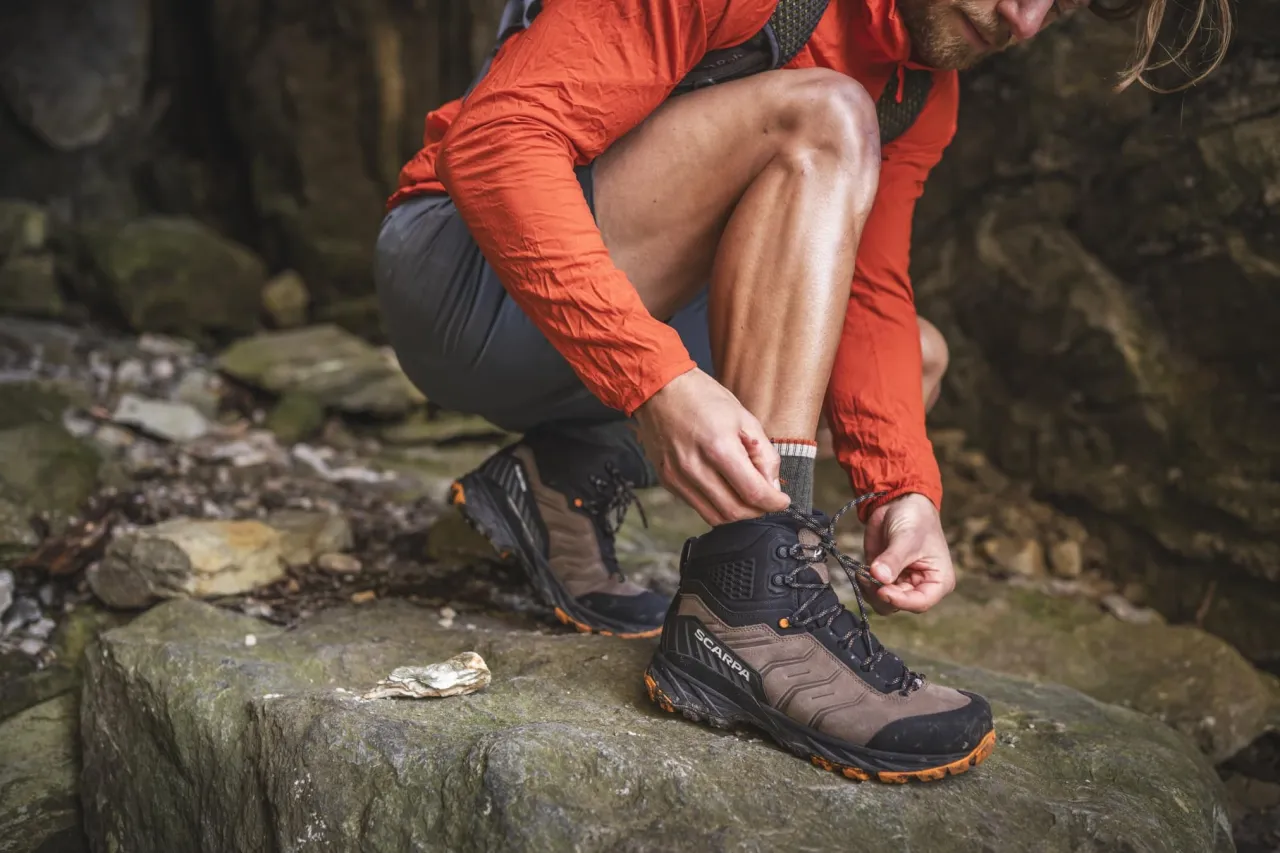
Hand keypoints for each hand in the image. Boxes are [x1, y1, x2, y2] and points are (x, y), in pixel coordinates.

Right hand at [634, 369, 789, 525]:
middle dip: (758, 512)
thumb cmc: (703, 397)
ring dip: (737, 514)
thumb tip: (772, 484)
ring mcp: (678, 477)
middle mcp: (695, 468)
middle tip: (767, 501)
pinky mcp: (667, 481)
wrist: (659, 389)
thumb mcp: (744, 418)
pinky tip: (724, 490)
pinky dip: (716, 506)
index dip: (774, 503)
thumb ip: (763, 453)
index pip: (753, 493)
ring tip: (747, 498)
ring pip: (715, 517)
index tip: (782, 501)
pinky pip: (697, 506)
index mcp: (718, 447)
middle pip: (734, 512)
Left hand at [861, 493, 954, 613]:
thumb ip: (893, 559)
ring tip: (863, 572)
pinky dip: (864, 584)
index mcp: (938, 581)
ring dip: (870, 591)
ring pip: (883, 602)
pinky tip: (861, 570)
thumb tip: (879, 577)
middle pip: (898, 605)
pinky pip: (872, 591)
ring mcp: (901, 583)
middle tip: (869, 576)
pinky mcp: (884, 578)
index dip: (900, 601)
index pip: (920, 603)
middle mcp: (920, 587)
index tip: (882, 591)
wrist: (900, 503)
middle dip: (881, 593)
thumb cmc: (915, 519)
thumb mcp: (906, 538)